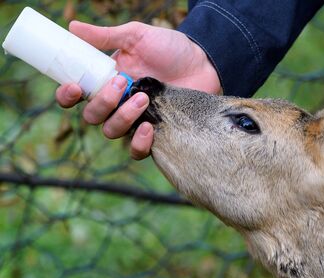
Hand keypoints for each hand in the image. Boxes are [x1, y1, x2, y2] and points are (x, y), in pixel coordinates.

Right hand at [56, 21, 221, 159]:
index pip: (76, 96)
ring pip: (112, 132)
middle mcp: (117, 104)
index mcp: (106, 81)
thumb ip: (105, 36)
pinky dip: (138, 143)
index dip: (67, 96)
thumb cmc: (170, 48)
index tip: (75, 88)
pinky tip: (148, 128)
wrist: (203, 62)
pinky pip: (137, 151)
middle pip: (92, 117)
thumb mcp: (136, 36)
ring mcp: (135, 120)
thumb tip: (72, 28)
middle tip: (123, 82)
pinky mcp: (156, 134)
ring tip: (143, 98)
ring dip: (123, 117)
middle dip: (103, 102)